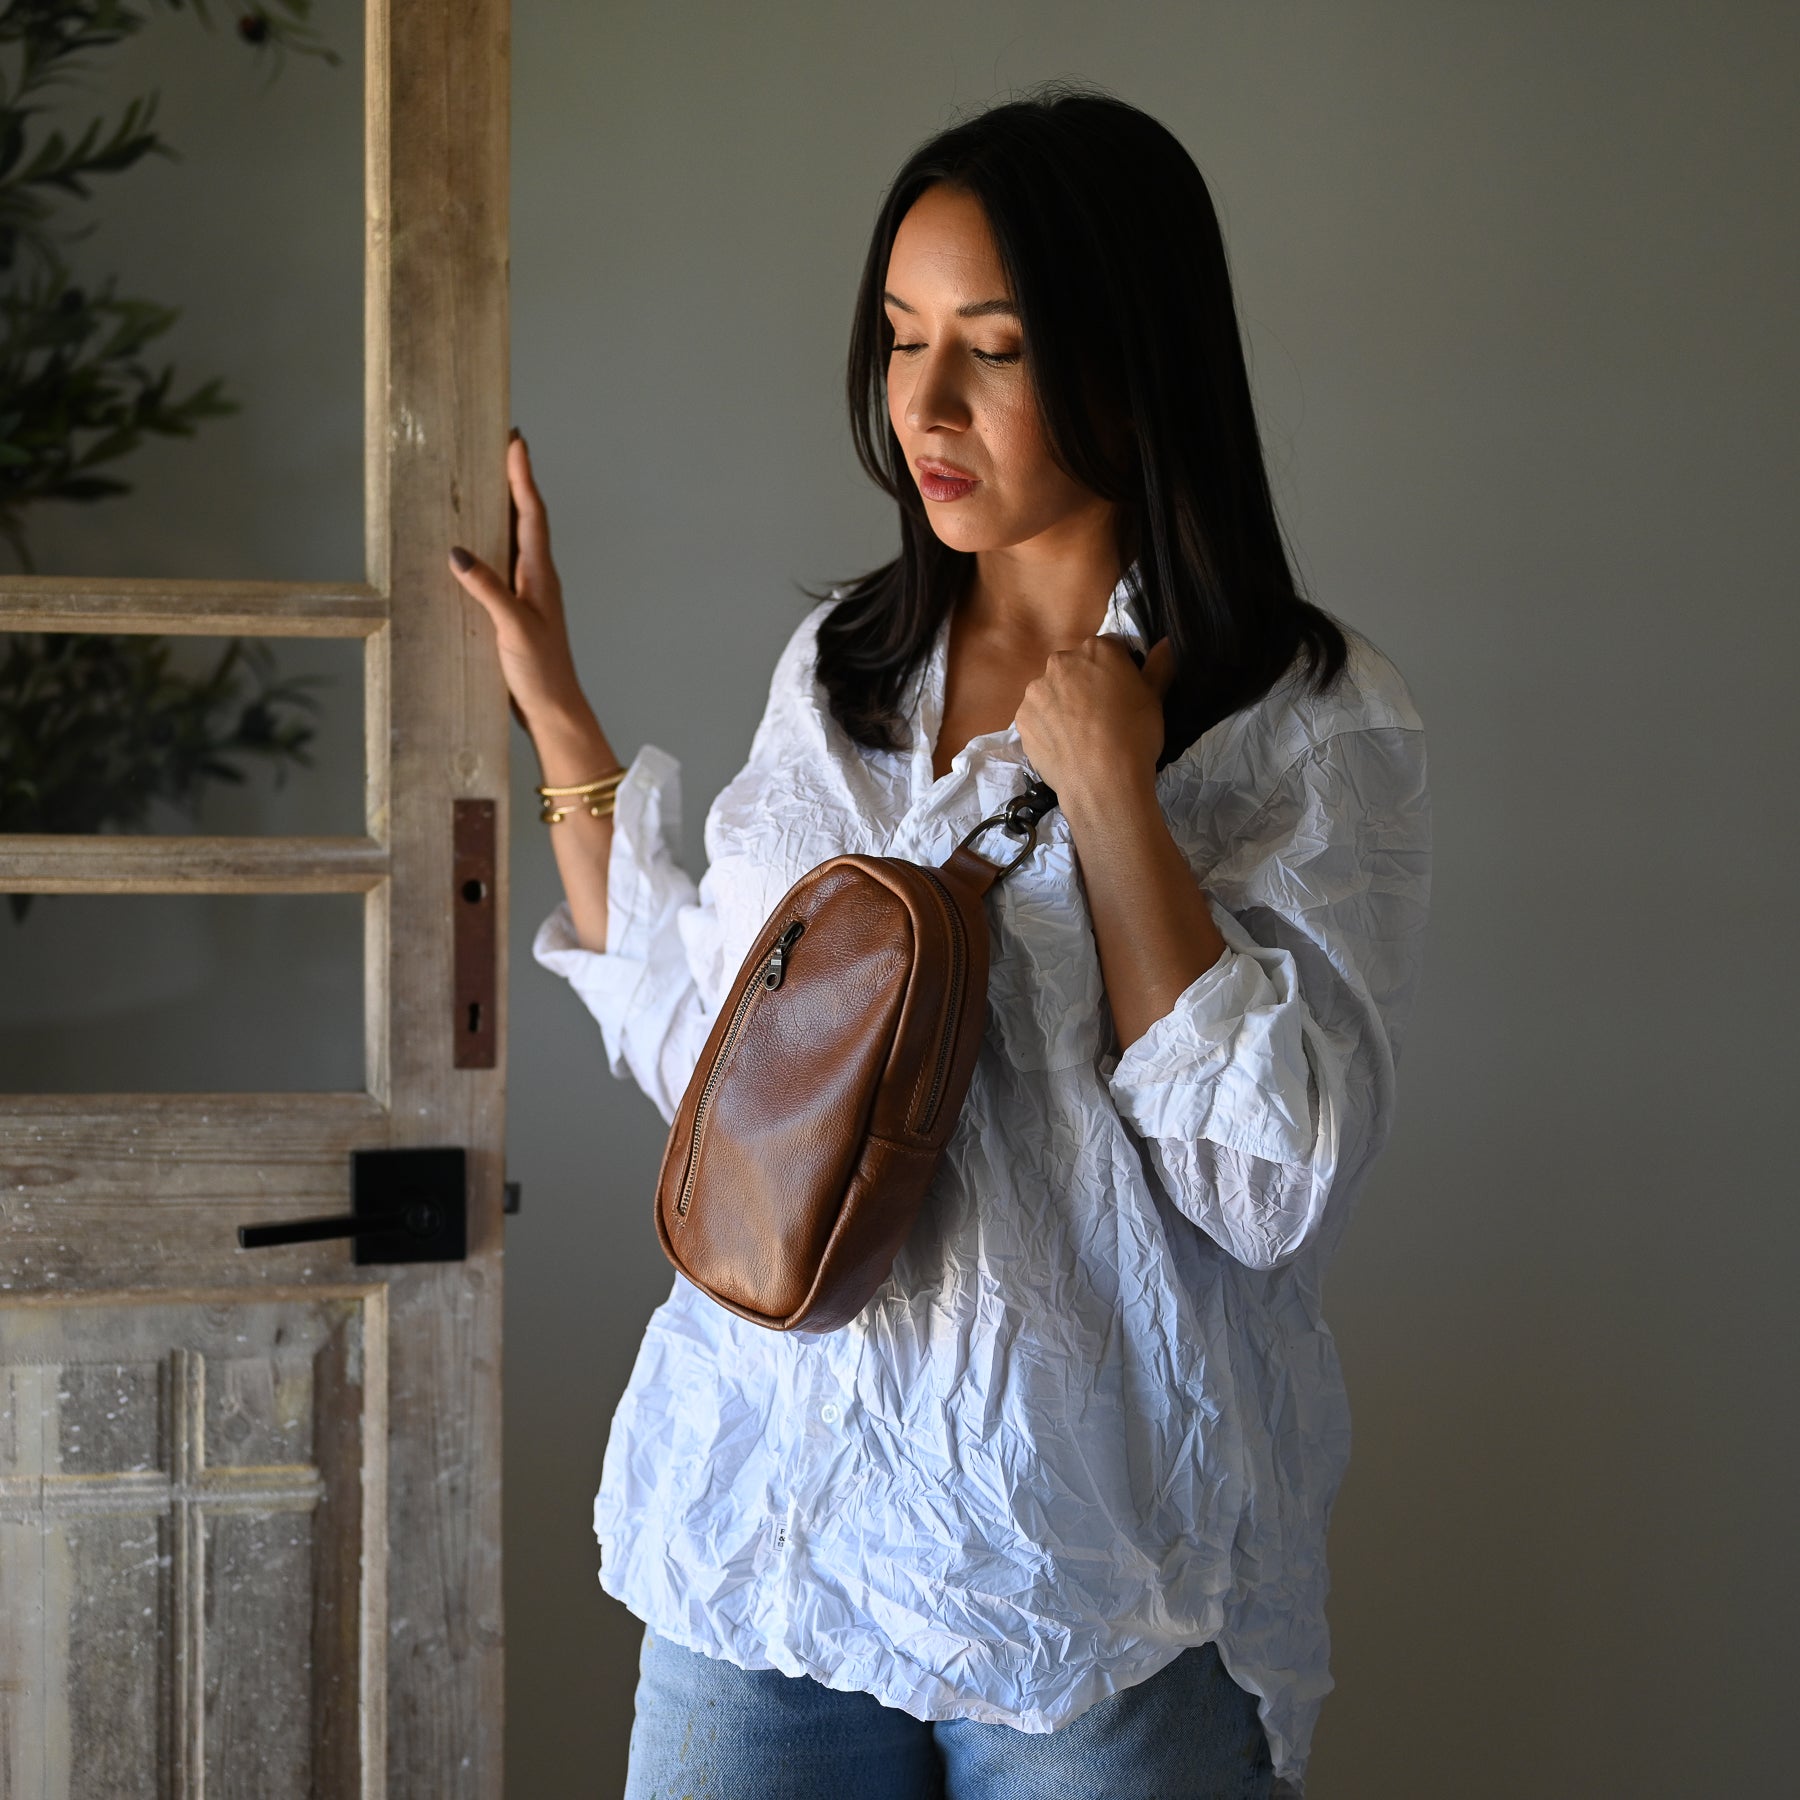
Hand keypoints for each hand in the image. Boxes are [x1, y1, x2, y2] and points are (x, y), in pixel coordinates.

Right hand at [447, 432, 589, 733]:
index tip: (515, 441)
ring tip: (482, 485)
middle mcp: (537, 579)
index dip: (522, 477)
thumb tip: (458, 553)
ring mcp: (528, 595)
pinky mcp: (516, 613)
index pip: (532, 514)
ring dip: (501, 512)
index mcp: (541, 576)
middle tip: (498, 449)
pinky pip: (502, 568)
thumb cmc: (541, 672)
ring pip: (514, 542)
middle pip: (525, 519)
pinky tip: (471, 550)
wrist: (554, 711)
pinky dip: (489, 548)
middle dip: (513, 483)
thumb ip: (488, 590)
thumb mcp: (514, 628)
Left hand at [1015, 633, 1175, 808]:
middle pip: (1076, 668)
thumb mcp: (1155, 698)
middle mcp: (1061, 662)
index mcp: (1097, 649)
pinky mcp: (1022, 718)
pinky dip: (1048, 727)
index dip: (1118, 671)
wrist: (1102, 782)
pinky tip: (1064, 746)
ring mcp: (1037, 690)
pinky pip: (1038, 717)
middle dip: (1086, 684)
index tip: (1122, 693)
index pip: (1109, 649)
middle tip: (1102, 717)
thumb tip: (1165, 642)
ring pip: (1053, 692)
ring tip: (1081, 735)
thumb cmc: (1135, 736)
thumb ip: (1159, 664)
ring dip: (1064, 705)